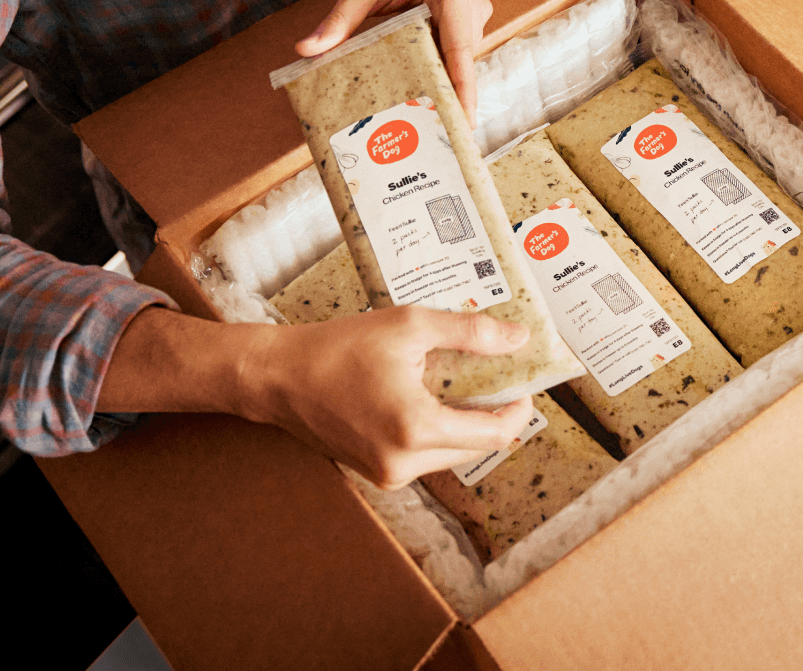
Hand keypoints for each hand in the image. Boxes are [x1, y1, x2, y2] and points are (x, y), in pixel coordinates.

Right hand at [243, 306, 536, 488]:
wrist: (277, 377)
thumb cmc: (338, 347)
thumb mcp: (410, 326)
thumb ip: (469, 333)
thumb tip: (518, 339)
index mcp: (416, 429)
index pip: (494, 434)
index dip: (517, 409)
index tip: (524, 383)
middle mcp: (404, 464)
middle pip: (475, 447)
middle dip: (492, 414)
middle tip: (496, 377)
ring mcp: (388, 475)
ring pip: (451, 454)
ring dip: (464, 423)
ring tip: (461, 383)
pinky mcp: (377, 475)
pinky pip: (425, 457)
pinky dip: (437, 432)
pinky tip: (429, 398)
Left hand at [294, 0, 524, 123]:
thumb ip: (339, 19)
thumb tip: (307, 50)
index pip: (460, 53)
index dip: (462, 92)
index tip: (462, 126)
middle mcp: (472, 10)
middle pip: (459, 65)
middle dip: (443, 99)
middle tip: (425, 138)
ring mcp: (474, 18)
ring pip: (456, 62)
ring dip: (437, 84)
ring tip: (417, 119)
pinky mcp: (468, 25)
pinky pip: (453, 54)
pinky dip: (436, 70)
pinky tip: (417, 89)